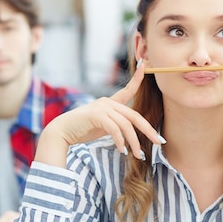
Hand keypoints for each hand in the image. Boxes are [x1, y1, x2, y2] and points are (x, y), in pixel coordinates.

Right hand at [36, 60, 163, 165]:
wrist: (62, 132)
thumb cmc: (82, 129)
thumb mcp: (102, 125)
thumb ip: (115, 124)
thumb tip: (129, 134)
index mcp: (110, 102)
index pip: (127, 89)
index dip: (137, 78)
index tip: (146, 65)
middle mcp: (107, 102)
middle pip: (134, 116)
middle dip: (148, 130)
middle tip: (160, 142)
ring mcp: (102, 107)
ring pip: (126, 125)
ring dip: (134, 142)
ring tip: (137, 155)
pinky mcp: (97, 115)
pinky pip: (115, 129)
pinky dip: (120, 141)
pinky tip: (122, 150)